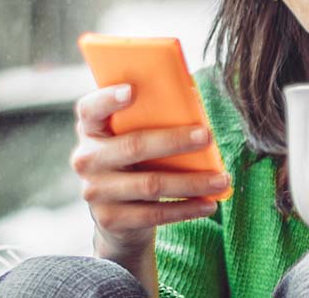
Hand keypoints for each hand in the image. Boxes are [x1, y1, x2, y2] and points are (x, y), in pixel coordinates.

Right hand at [70, 84, 230, 256]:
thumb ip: (150, 119)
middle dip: (174, 141)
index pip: (90, 109)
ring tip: (222, 179)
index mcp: (91, 130)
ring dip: (192, 182)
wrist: (117, 217)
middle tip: (207, 136)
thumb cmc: (135, 163)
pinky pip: (154, 213)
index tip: (132, 90)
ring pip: (151, 184)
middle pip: (133, 146)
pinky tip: (208, 203)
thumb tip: (193, 102)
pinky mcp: (111, 219)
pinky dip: (186, 209)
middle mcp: (87, 159)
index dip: (108, 98)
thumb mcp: (132, 138)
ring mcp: (95, 192)